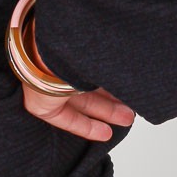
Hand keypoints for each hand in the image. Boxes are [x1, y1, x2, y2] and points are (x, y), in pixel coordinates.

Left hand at [21, 16, 136, 140]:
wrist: (50, 50)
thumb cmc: (74, 43)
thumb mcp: (100, 51)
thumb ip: (111, 61)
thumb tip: (135, 65)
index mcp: (70, 47)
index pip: (90, 66)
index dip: (110, 78)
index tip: (130, 86)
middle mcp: (57, 63)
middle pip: (87, 86)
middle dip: (112, 98)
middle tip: (132, 106)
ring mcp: (48, 82)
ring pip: (81, 102)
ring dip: (106, 112)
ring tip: (127, 119)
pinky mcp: (40, 103)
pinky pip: (66, 119)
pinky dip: (87, 127)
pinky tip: (105, 133)